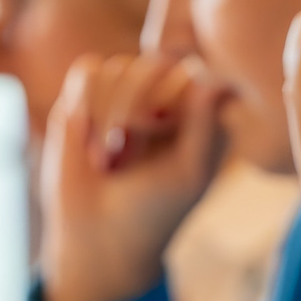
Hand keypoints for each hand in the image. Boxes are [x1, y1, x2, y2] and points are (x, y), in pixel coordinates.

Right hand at [38, 53, 230, 300]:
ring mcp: (125, 93)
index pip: (194, 73)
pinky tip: (87, 142)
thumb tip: (215, 82)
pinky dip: (85, 106)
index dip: (172, 101)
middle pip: (154, 63)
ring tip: (107, 160)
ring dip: (108, 117)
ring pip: (118, 67)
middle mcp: (165, 96)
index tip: (161, 136)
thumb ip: (206, 126)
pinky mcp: (86, 98)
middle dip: (135, 109)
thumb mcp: (191, 174)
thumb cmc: (156, 210)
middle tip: (125, 156)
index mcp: (202, 112)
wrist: (99, 236)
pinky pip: (87, 70)